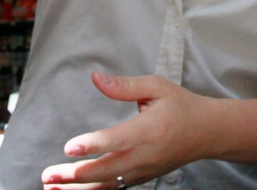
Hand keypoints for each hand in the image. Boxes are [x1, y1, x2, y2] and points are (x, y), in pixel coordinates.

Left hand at [40, 72, 213, 188]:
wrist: (207, 133)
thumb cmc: (180, 106)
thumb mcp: (157, 87)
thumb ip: (125, 86)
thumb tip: (95, 78)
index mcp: (150, 130)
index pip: (118, 140)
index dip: (93, 144)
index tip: (69, 147)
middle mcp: (146, 155)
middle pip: (107, 169)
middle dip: (76, 174)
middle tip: (48, 174)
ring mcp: (144, 170)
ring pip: (108, 184)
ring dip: (79, 189)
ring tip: (52, 187)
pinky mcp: (141, 178)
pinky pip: (114, 188)